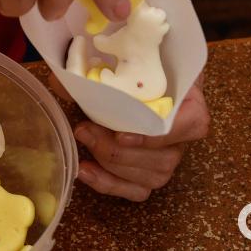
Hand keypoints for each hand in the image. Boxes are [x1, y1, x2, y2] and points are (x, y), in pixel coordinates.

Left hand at [51, 73, 208, 200]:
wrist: (138, 75)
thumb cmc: (137, 66)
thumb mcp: (126, 59)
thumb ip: (97, 68)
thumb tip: (60, 80)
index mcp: (191, 100)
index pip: (191, 126)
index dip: (156, 136)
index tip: (121, 135)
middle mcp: (184, 134)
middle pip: (161, 158)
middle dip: (116, 150)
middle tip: (84, 128)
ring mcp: (169, 156)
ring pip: (149, 177)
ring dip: (109, 163)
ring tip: (84, 140)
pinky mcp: (152, 173)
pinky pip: (137, 190)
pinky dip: (108, 183)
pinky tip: (85, 170)